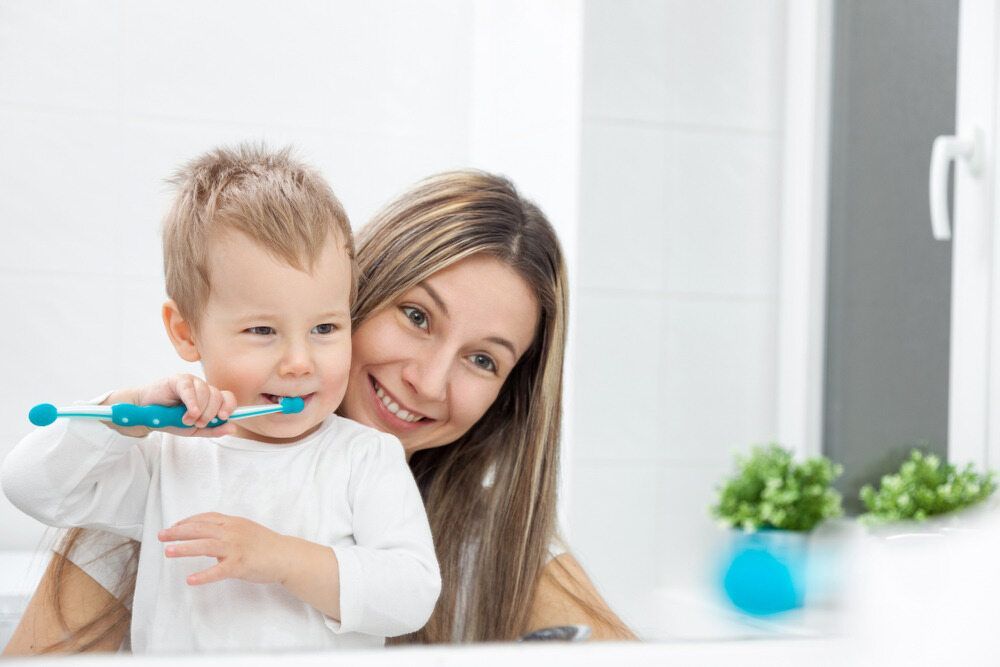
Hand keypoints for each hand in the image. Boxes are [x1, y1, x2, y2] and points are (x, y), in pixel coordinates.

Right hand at [102, 374, 237, 437]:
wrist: (145, 415)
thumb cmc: (170, 420)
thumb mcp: (194, 430)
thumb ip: (213, 430)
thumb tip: (233, 428)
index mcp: (210, 399)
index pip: (227, 398)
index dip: (229, 406)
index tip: (223, 417)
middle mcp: (203, 389)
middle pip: (217, 396)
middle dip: (210, 413)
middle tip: (198, 423)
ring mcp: (191, 382)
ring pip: (205, 391)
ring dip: (199, 410)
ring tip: (186, 420)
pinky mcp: (178, 379)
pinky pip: (189, 388)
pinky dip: (192, 402)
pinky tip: (190, 412)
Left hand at [158, 512, 289, 585]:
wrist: (286, 556)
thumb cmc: (266, 544)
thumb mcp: (245, 529)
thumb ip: (227, 531)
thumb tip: (207, 536)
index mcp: (233, 522)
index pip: (205, 518)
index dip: (186, 521)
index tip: (173, 527)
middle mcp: (232, 532)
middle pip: (199, 528)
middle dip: (178, 532)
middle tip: (161, 536)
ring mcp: (236, 548)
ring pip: (205, 545)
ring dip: (184, 548)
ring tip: (167, 552)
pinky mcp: (240, 565)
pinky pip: (218, 571)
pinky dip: (203, 575)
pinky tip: (190, 580)